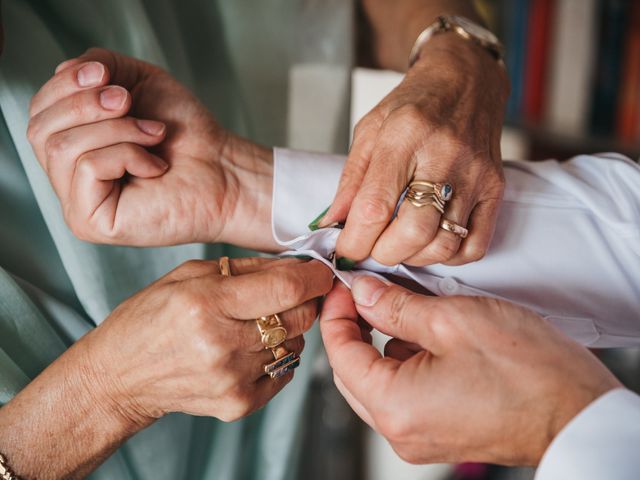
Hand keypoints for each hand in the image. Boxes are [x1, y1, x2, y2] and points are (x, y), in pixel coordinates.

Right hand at [27, 48, 274, 249]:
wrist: (223, 168)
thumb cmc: (185, 132)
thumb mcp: (137, 82)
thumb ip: (97, 66)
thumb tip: (66, 71)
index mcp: (73, 147)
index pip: (39, 112)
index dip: (65, 84)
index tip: (105, 73)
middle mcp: (67, 179)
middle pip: (39, 129)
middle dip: (87, 104)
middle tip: (129, 103)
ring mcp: (77, 205)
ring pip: (62, 147)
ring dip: (116, 129)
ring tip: (154, 133)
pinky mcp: (91, 223)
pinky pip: (88, 168)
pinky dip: (127, 154)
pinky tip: (155, 166)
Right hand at [87, 257, 332, 422]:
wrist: (119, 377)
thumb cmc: (150, 318)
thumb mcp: (189, 274)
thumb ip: (247, 268)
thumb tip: (296, 265)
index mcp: (207, 303)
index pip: (286, 288)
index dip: (314, 277)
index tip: (321, 272)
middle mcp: (222, 343)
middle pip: (299, 317)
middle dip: (305, 301)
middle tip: (292, 294)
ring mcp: (232, 378)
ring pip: (295, 344)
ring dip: (287, 330)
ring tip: (257, 323)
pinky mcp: (237, 404)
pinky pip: (284, 373)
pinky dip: (277, 357)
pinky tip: (251, 349)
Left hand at [320, 277, 620, 465]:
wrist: (578, 412)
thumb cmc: (528, 372)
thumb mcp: (451, 320)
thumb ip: (395, 306)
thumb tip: (362, 293)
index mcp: (394, 406)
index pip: (340, 354)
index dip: (336, 313)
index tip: (345, 285)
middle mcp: (400, 431)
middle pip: (353, 371)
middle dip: (355, 329)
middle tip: (367, 292)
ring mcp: (420, 437)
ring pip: (379, 381)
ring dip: (382, 343)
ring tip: (406, 309)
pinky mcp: (440, 433)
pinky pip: (404, 394)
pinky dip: (406, 361)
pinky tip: (428, 336)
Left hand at [321, 35, 508, 265]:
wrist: (467, 81)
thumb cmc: (414, 105)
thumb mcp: (370, 129)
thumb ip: (351, 179)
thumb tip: (332, 223)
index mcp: (404, 136)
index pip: (376, 207)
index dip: (355, 241)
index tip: (346, 249)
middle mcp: (444, 156)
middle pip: (414, 231)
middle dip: (384, 253)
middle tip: (373, 247)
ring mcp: (475, 174)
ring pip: (444, 244)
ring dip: (414, 257)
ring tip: (400, 243)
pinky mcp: (495, 188)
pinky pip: (475, 245)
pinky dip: (449, 258)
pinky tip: (431, 242)